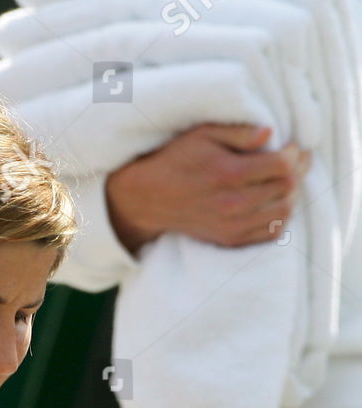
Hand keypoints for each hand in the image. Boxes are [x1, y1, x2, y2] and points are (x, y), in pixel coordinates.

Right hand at [105, 123, 310, 252]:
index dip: (294, 153)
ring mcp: (231, 225)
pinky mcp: (229, 238)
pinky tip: (273, 202)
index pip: (283, 166)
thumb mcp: (203, 134)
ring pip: (285, 212)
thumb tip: (271, 133)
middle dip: (296, 171)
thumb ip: (239, 132)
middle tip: (292, 160)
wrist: (148, 198)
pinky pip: (272, 233)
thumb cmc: (177, 159)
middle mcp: (232, 203)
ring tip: (283, 181)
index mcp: (228, 174)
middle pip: (287, 188)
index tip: (289, 146)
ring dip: (290, 194)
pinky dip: (280, 217)